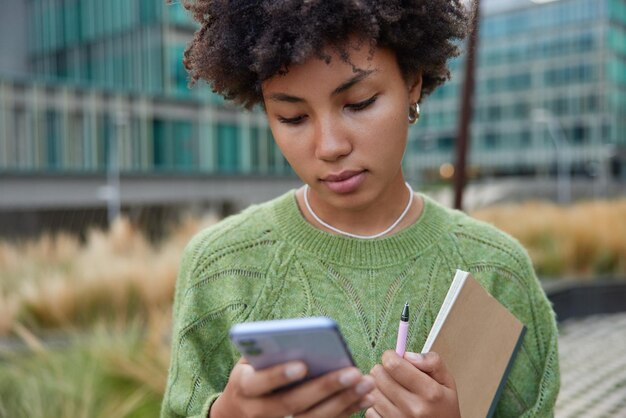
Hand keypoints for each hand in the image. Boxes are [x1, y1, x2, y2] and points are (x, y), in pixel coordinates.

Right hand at [211, 358, 375, 417]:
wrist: (241, 411)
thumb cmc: (253, 373)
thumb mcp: (251, 359)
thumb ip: (269, 349)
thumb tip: (299, 336)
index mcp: (243, 387)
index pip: (257, 383)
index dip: (278, 375)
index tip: (302, 365)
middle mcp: (257, 411)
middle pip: (291, 404)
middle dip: (324, 388)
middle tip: (352, 372)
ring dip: (342, 402)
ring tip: (366, 383)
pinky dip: (346, 411)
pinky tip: (365, 398)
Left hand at [365, 351, 459, 417]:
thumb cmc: (443, 407)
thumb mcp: (447, 381)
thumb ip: (432, 362)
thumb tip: (408, 355)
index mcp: (429, 392)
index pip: (394, 365)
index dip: (390, 356)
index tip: (394, 357)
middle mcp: (413, 408)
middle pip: (379, 376)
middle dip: (383, 370)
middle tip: (392, 373)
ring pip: (373, 392)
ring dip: (379, 387)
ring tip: (391, 389)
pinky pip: (370, 410)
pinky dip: (377, 405)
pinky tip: (389, 404)